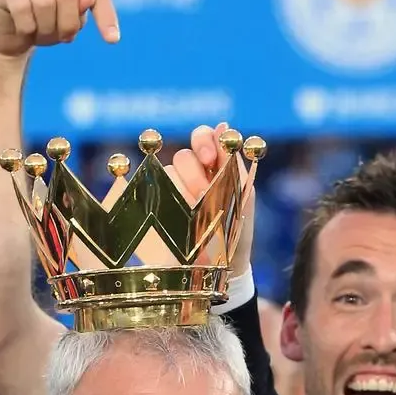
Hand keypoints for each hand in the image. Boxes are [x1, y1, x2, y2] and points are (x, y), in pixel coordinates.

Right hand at [0, 0, 118, 61]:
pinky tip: (24, 29)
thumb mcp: (70, 22)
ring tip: (40, 33)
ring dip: (46, 29)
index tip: (112, 41)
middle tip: (62, 38)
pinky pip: (23, 8)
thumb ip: (82, 10)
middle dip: (68, 24)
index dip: (105, 15)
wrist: (9, 35)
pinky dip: (27, 28)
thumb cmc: (45, 25)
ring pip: (45, 2)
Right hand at [171, 123, 255, 279]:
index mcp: (215, 167)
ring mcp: (174, 192)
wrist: (224, 270)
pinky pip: (153, 189)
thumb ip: (232, 162)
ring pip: (168, 173)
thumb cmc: (236, 232)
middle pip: (183, 155)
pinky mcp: (159, 206)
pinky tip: (176, 212)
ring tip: (194, 211)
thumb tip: (223, 125)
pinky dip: (164, 196)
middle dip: (193, 170)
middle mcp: (192, 175)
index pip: (204, 137)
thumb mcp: (242, 196)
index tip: (209, 157)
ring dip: (182, 188)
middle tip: (203, 190)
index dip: (204, 140)